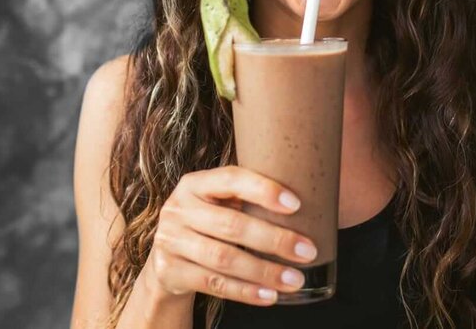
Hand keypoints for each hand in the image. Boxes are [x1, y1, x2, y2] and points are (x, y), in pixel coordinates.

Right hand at [142, 165, 318, 305]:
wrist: (165, 260)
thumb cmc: (206, 224)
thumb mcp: (217, 204)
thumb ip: (247, 199)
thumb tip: (311, 203)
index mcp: (195, 183)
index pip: (231, 179)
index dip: (264, 190)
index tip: (297, 205)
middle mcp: (178, 208)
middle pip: (232, 225)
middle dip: (274, 239)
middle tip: (307, 251)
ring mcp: (170, 241)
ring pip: (224, 258)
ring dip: (264, 271)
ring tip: (295, 279)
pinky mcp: (169, 271)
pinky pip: (214, 284)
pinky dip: (246, 292)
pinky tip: (270, 295)